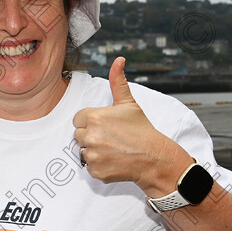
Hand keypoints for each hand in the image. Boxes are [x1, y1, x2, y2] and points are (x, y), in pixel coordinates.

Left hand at [72, 57, 189, 194]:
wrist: (153, 157)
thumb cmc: (141, 130)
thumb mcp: (128, 103)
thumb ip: (117, 81)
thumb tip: (118, 60)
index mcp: (94, 117)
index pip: (78, 119)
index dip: (90, 122)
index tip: (105, 125)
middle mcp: (90, 136)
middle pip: (78, 135)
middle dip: (91, 136)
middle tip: (110, 138)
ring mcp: (92, 155)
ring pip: (83, 151)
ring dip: (94, 151)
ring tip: (113, 149)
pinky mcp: (95, 171)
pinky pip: (89, 167)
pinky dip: (99, 165)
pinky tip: (113, 160)